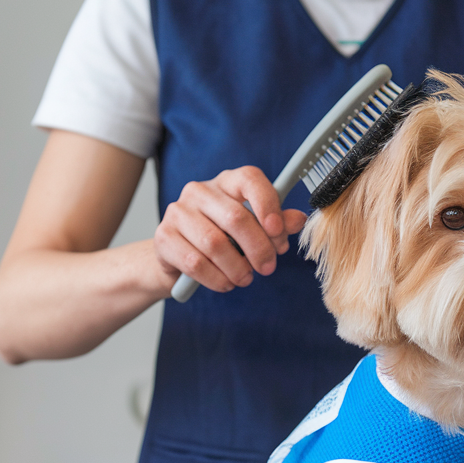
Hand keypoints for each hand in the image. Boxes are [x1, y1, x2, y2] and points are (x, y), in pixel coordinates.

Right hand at [154, 166, 307, 292]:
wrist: (178, 257)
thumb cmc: (223, 239)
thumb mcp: (253, 230)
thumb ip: (277, 225)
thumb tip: (299, 219)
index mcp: (227, 183)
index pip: (250, 179)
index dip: (268, 204)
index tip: (278, 233)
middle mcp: (200, 191)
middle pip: (236, 218)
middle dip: (259, 249)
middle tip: (268, 268)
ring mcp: (178, 212)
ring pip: (215, 245)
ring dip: (238, 269)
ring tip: (245, 278)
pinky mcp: (164, 237)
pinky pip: (196, 264)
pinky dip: (218, 279)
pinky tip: (226, 283)